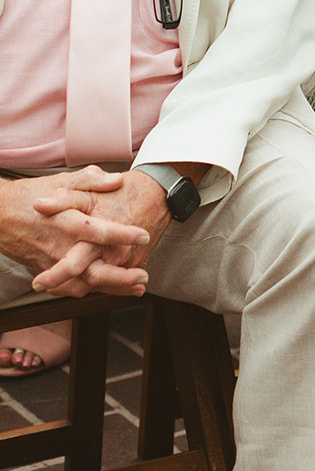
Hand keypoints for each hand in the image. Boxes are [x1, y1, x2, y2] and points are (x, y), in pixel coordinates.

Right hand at [0, 167, 152, 298]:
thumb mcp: (63, 180)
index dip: (123, 235)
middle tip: (143, 277)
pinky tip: (107, 289)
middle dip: (120, 278)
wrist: (0, 214)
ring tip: (134, 287)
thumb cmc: (33, 194)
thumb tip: (117, 180)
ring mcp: (52, 263)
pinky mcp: (45, 271)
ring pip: (82, 285)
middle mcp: (60, 246)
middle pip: (92, 270)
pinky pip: (67, 288)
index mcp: (67, 220)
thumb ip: (92, 179)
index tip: (144, 235)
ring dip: (110, 289)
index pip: (98, 231)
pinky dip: (89, 291)